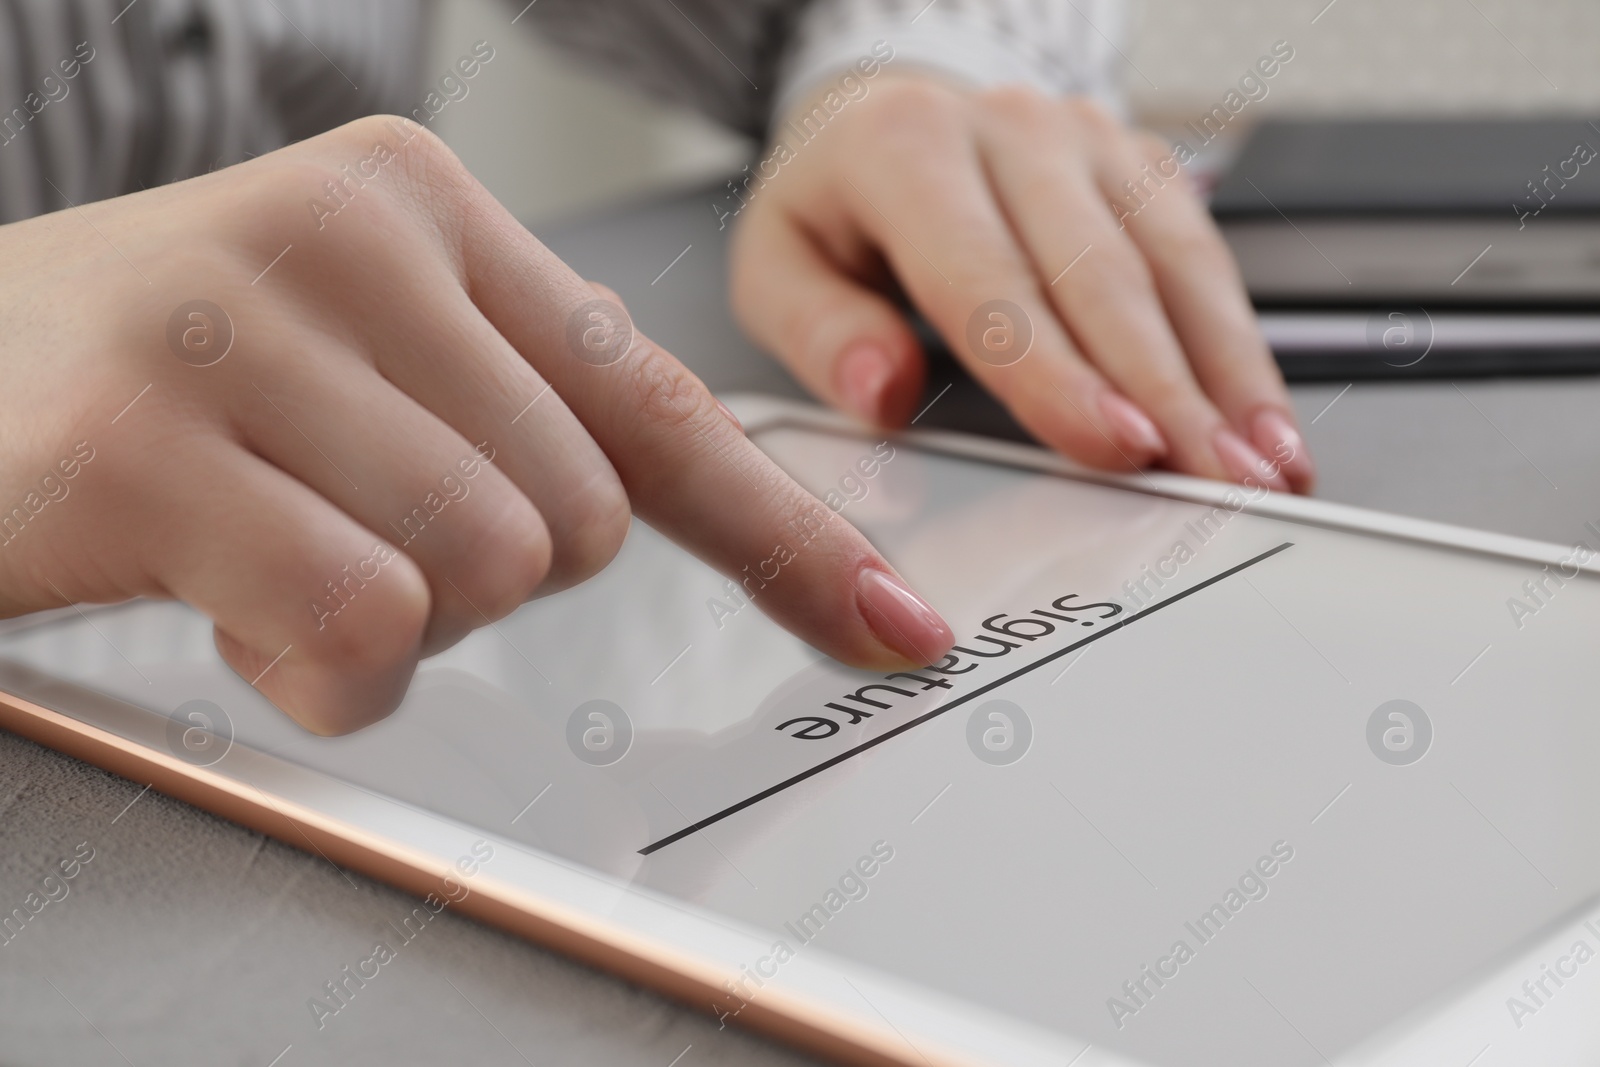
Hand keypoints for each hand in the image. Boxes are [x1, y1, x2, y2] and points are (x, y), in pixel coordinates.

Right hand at [0, 116, 952, 733]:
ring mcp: (239, 326)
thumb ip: (509, 408)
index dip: (787, 532)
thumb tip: (673, 513)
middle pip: (581, 519)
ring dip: (391, 623)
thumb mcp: (350, 348)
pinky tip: (226, 603)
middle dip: (483, 576)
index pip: (655, 403)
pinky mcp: (146, 445)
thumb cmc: (155, 379)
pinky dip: (318, 669)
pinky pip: (358, 627)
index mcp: (418, 203)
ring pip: (485, 573)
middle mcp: (344, 234)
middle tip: (343, 525)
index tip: (891, 623)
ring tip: (269, 549)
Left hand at [729, 73, 1313, 493]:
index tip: (1113, 446)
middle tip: (1213, 482)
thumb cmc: (835, 209)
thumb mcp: (778, 267)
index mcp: (906, 148)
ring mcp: (1087, 141)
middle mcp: (1010, 129)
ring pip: (1173, 265)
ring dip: (1226, 377)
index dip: (1057, 371)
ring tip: (1264, 468)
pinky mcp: (1139, 166)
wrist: (881, 115)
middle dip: (1168, 392)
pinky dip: (1239, 348)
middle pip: (1101, 275)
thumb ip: (819, 333)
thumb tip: (881, 392)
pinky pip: (1204, 258)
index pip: (987, 276)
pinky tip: (1264, 419)